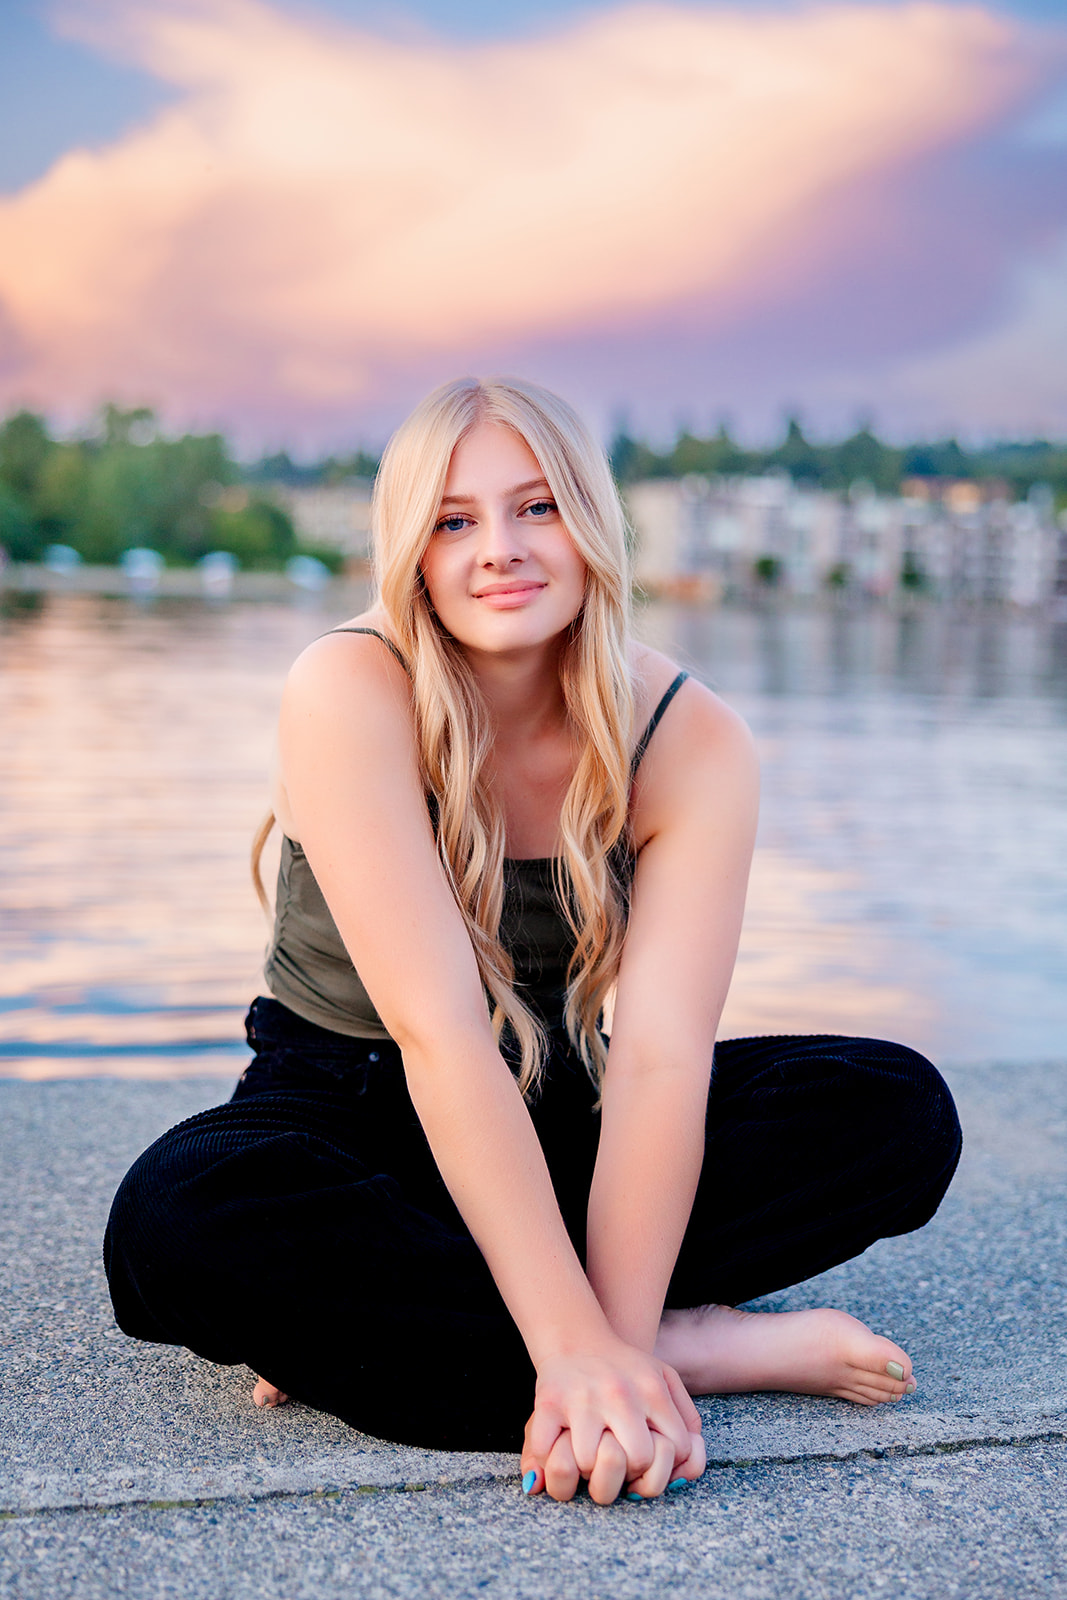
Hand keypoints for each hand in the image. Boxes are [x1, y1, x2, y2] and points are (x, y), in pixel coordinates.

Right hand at [520, 1341, 705, 1503]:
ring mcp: (582, 1399)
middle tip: (616, 1464)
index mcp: (651, 1390)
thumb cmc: (625, 1368)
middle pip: (636, 1460)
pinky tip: (559, 1450)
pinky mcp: (547, 1402)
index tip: (646, 1461)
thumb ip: (687, 1417)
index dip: (664, 1464)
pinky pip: (546, 1451)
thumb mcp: (665, 1378)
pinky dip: (548, 1460)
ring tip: (588, 1456)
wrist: (577, 1337)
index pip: (675, 1450)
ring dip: (586, 1468)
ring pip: (588, 1463)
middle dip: (628, 1472)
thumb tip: (689, 1464)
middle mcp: (619, 1394)